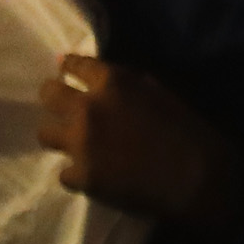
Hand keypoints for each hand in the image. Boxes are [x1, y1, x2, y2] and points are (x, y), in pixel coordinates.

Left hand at [37, 57, 239, 230]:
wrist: (198, 179)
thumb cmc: (185, 129)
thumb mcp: (156, 90)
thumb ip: (122, 80)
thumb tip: (91, 73)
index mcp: (110, 82)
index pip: (73, 64)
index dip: (69, 68)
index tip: (67, 73)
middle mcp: (88, 108)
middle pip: (48, 94)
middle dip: (54, 98)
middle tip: (66, 108)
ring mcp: (81, 144)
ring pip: (45, 133)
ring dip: (59, 136)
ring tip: (76, 144)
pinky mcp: (82, 177)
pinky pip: (62, 172)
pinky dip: (75, 172)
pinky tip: (93, 173)